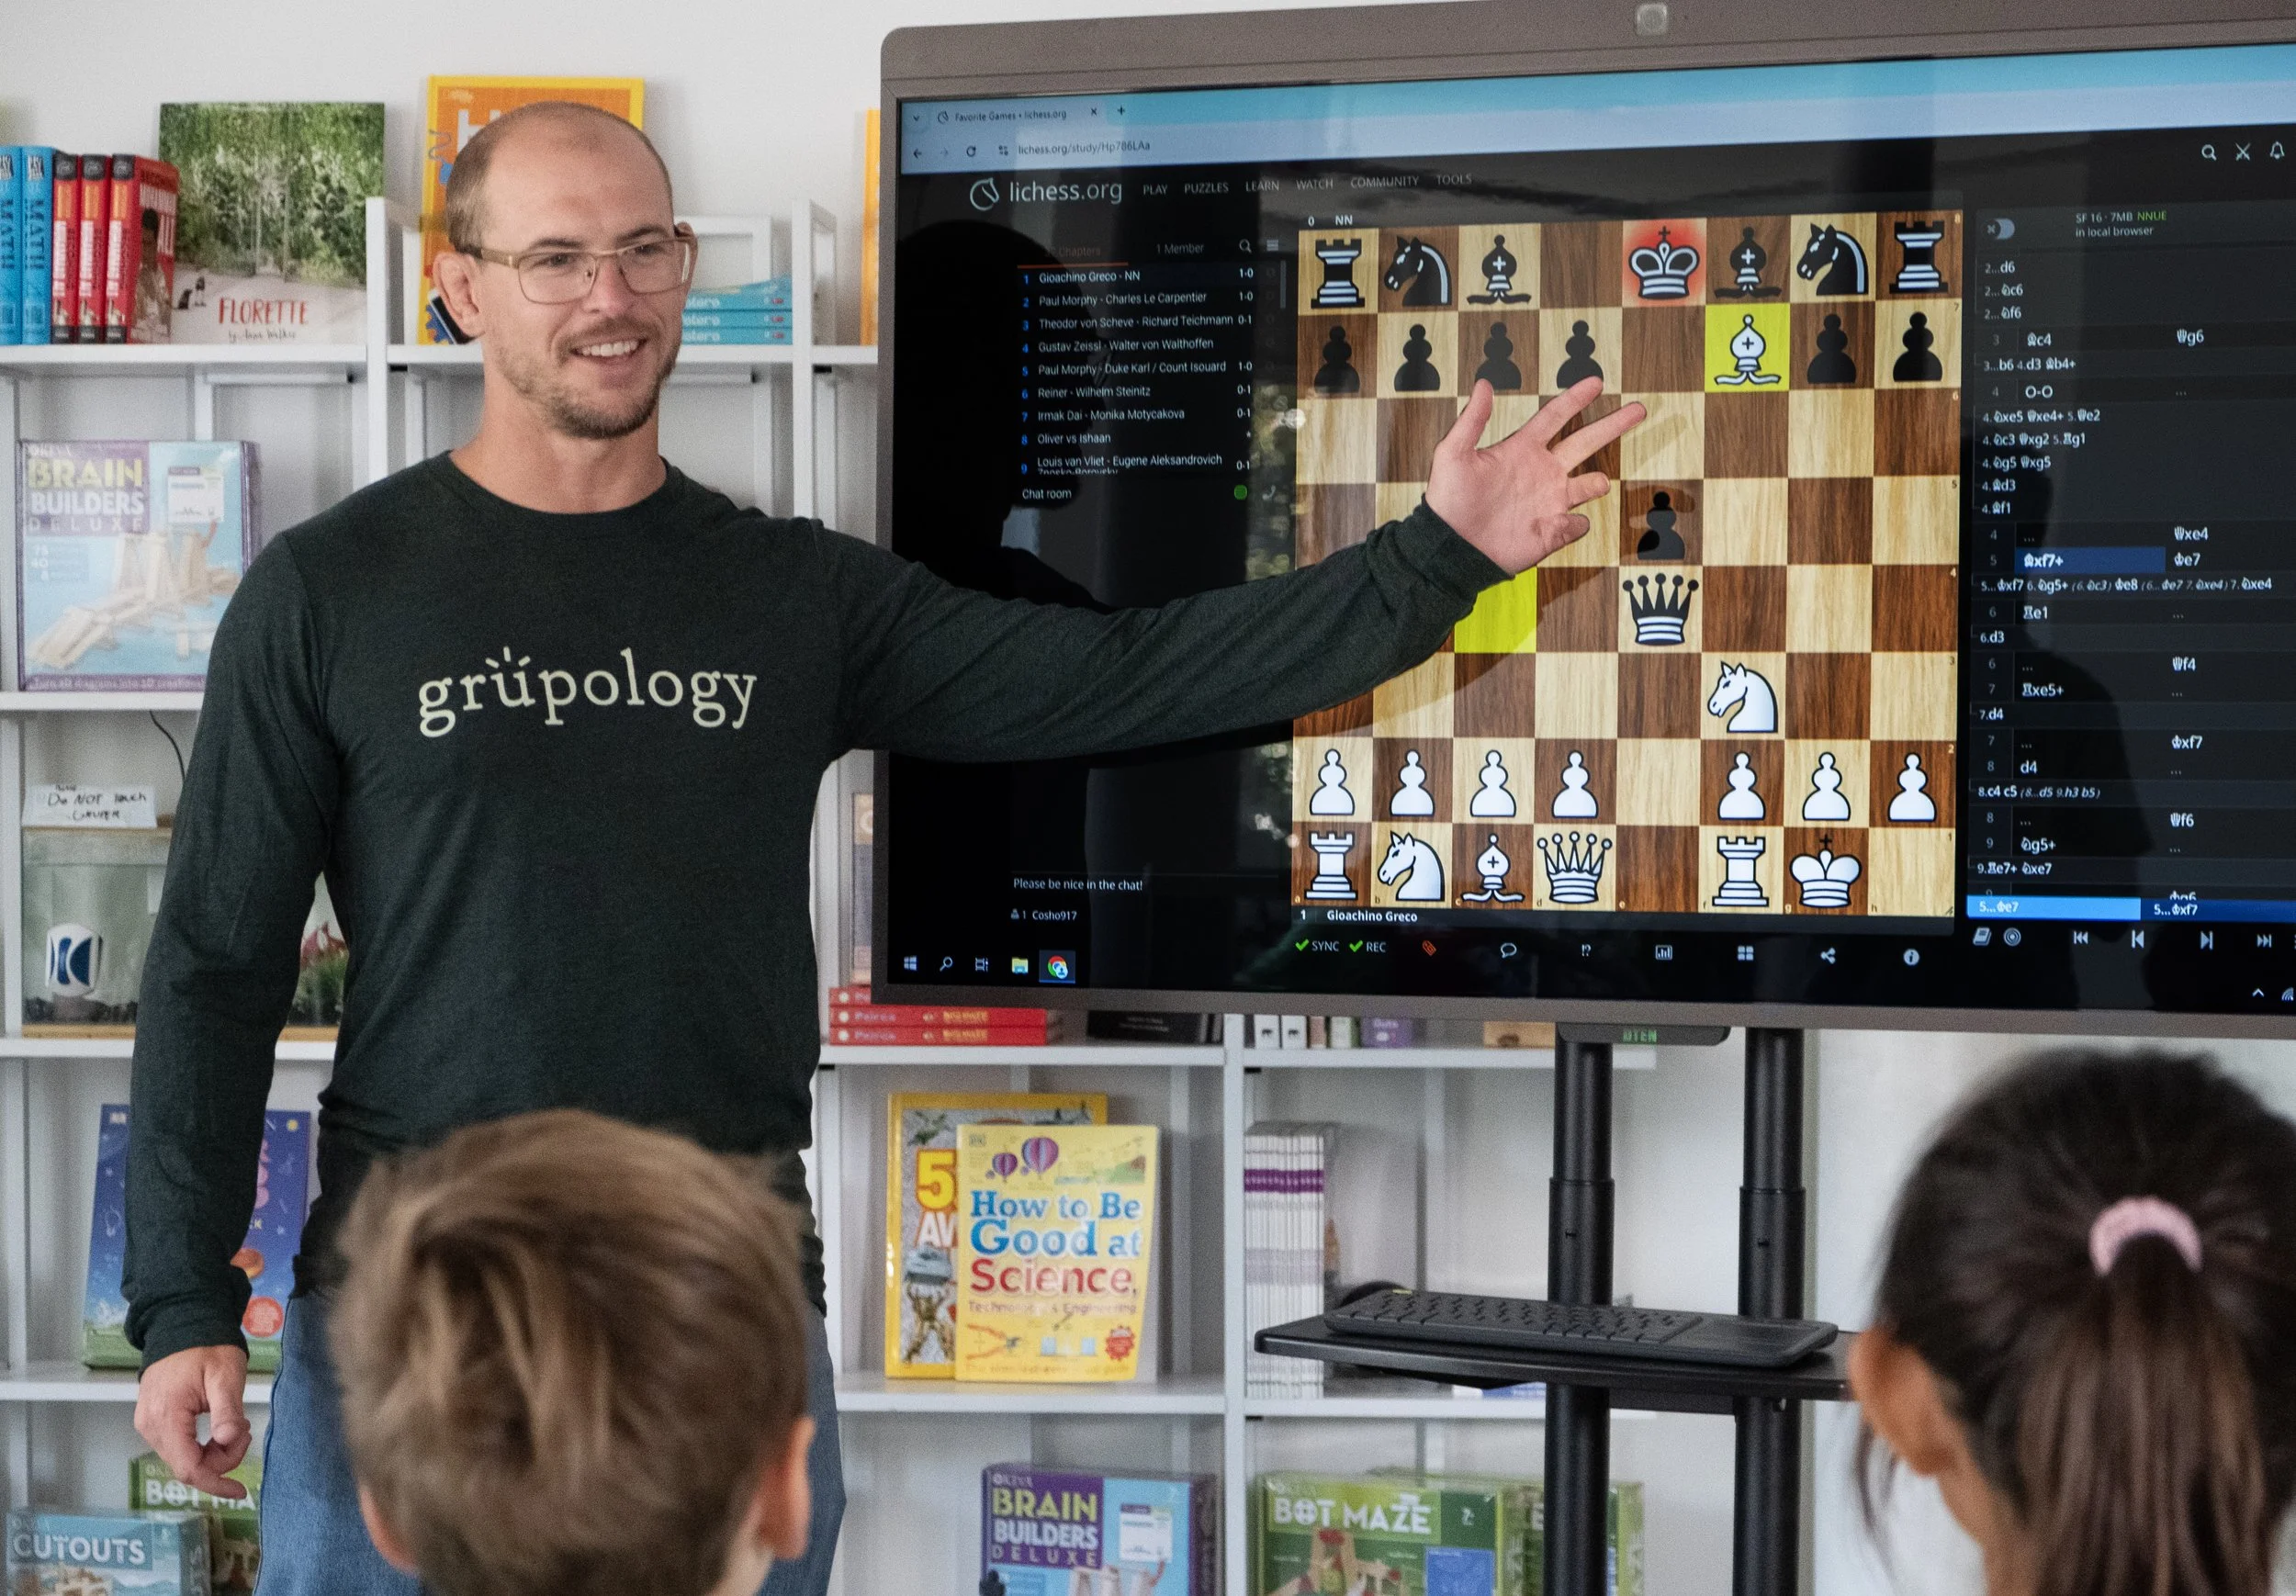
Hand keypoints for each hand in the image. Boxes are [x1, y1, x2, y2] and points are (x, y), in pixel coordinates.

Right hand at [135, 1344, 251, 1498]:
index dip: (215, 1483)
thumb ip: (227, 1411)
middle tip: (245, 1431)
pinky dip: (202, 1445)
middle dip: (221, 1460)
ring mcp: (148, 1424)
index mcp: (167, 1417)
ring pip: (183, 1458)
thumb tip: (228, 1440)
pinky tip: (220, 1427)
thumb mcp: (226, 1376)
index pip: (188, 1468)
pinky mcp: (153, 1421)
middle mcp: (151, 1426)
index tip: (241, 1490)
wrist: (183, 1325)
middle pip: (187, 1466)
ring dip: (213, 1452)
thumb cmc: (206, 1348)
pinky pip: (178, 1446)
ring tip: (235, 1424)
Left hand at [1423, 376, 1645, 574]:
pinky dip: (1575, 524)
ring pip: (1588, 486)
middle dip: (1612, 426)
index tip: (1598, 382)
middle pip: (1585, 443)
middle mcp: (1541, 472)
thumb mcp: (1453, 454)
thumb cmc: (1448, 501)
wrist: (1450, 547)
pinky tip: (1562, 523)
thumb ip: (1471, 420)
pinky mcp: (1550, 532)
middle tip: (1639, 409)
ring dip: (1597, 482)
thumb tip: (1482, 383)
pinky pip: (1575, 526)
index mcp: (1522, 450)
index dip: (1576, 399)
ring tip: (1599, 481)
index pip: (1556, 417)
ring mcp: (1548, 502)